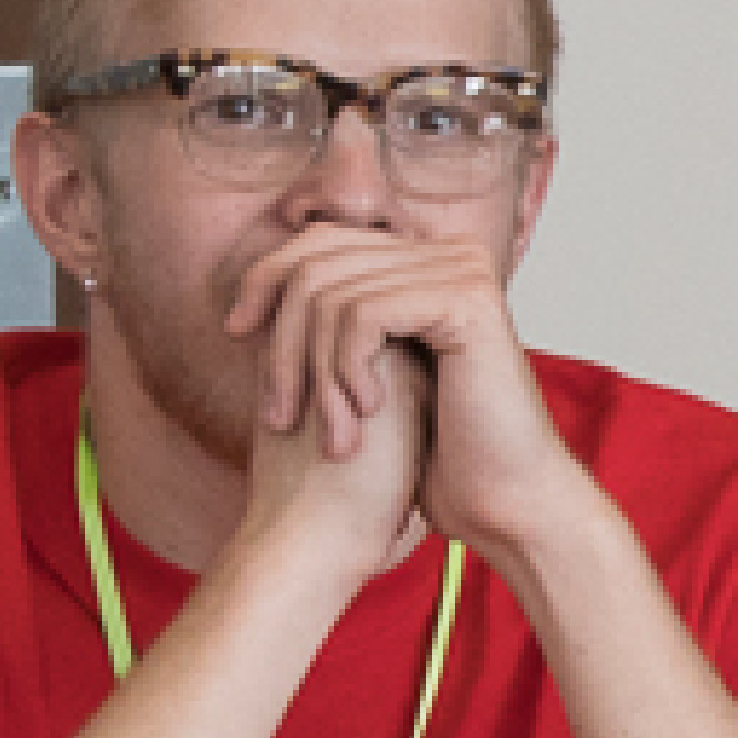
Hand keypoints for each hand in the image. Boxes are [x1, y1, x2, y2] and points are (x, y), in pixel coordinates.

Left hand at [230, 232, 604, 566]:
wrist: (500, 496)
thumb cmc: (434, 449)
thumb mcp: (368, 371)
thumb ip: (332, 318)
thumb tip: (257, 281)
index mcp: (427, 261)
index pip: (320, 240)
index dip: (265, 280)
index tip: (236, 333)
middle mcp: (449, 253)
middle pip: (316, 260)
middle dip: (282, 338)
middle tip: (280, 413)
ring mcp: (464, 270)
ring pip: (330, 292)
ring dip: (312, 370)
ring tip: (332, 431)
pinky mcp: (468, 300)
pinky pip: (363, 313)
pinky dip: (345, 368)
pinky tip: (368, 413)